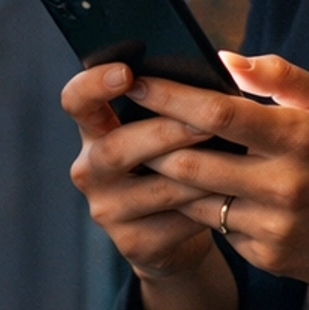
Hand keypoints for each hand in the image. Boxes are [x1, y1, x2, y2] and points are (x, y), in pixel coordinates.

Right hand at [61, 63, 238, 309]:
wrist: (177, 232)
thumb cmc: (178, 161)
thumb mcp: (169, 127)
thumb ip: (178, 98)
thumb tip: (223, 65)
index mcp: (95, 129)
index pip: (76, 101)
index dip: (94, 85)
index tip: (126, 72)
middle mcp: (90, 169)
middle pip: (113, 149)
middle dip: (162, 133)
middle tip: (204, 124)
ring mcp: (107, 210)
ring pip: (152, 188)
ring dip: (195, 171)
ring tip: (231, 155)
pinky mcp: (133, 244)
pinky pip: (174, 222)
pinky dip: (204, 206)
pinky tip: (229, 193)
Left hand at [129, 51, 308, 309]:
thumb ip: (280, 78)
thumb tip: (224, 61)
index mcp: (301, 138)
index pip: (219, 114)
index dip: (170, 96)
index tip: (137, 80)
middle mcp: (285, 184)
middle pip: (192, 163)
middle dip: (152, 142)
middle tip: (128, 123)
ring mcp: (274, 225)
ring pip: (197, 199)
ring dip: (169, 178)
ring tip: (150, 154)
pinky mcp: (267, 256)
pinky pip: (218, 228)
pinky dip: (204, 207)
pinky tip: (199, 192)